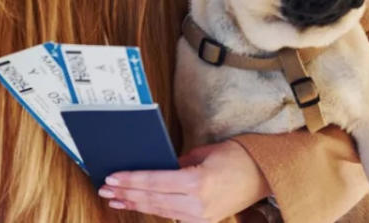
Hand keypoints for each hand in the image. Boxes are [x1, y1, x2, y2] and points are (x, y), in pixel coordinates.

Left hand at [98, 140, 271, 221]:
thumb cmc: (237, 156)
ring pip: (160, 210)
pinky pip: (172, 214)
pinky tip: (138, 204)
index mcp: (197, 182)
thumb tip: (157, 167)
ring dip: (135, 203)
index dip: (131, 180)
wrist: (264, 175)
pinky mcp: (204, 221)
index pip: (155, 182)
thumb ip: (179, 162)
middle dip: (126, 193)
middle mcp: (197, 204)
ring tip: (115, 199)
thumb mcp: (205, 152)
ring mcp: (201, 217)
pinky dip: (153, 209)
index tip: (112, 177)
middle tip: (105, 188)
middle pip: (153, 199)